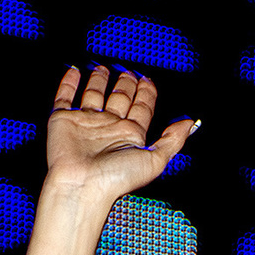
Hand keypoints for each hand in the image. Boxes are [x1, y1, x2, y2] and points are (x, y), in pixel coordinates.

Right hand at [45, 66, 195, 204]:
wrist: (81, 186)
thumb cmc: (115, 179)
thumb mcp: (155, 160)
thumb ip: (173, 140)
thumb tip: (191, 124)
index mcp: (130, 136)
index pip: (141, 108)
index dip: (145, 93)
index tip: (147, 80)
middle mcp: (109, 128)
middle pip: (119, 99)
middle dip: (124, 84)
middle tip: (127, 71)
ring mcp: (86, 123)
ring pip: (94, 95)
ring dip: (99, 81)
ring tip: (102, 68)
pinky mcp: (63, 120)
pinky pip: (65, 97)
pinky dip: (68, 83)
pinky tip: (74, 71)